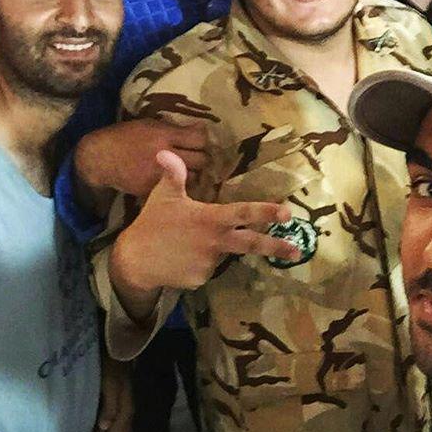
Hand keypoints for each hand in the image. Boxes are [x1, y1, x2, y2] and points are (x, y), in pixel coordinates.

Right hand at [76, 118, 207, 204]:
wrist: (100, 158)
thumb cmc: (126, 136)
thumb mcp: (149, 125)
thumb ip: (174, 128)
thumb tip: (200, 128)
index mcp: (164, 135)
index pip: (198, 139)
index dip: (202, 139)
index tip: (199, 139)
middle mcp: (165, 155)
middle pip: (201, 160)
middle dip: (203, 157)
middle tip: (199, 156)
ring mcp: (159, 175)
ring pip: (194, 177)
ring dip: (195, 173)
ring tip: (189, 168)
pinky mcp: (153, 190)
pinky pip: (177, 189)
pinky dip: (180, 185)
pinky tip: (175, 179)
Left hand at [85, 356, 133, 431]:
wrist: (121, 346)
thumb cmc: (112, 364)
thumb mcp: (110, 382)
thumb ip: (110, 405)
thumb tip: (105, 427)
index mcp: (126, 407)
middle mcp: (130, 408)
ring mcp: (129, 403)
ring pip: (125, 430)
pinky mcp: (126, 399)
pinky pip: (124, 423)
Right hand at [112, 150, 299, 294]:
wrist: (133, 261)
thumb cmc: (151, 223)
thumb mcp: (162, 196)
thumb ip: (173, 175)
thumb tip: (166, 151)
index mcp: (210, 219)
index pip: (244, 213)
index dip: (266, 212)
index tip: (287, 213)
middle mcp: (215, 242)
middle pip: (252, 244)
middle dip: (276, 246)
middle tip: (298, 249)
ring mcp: (209, 264)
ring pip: (223, 253)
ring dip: (217, 248)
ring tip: (187, 242)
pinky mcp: (201, 279)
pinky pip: (208, 268)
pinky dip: (201, 262)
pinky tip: (183, 256)